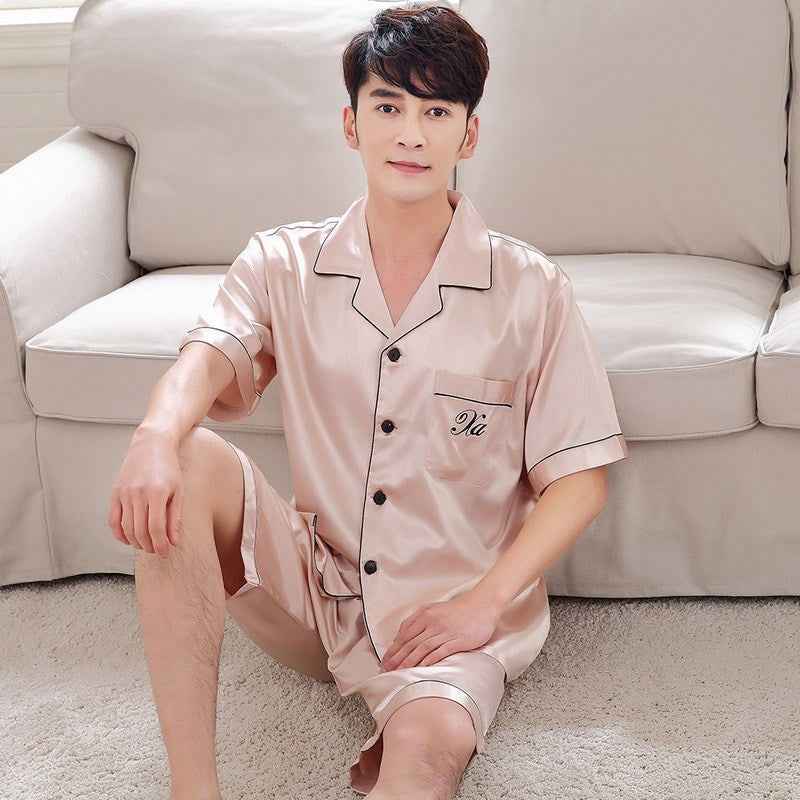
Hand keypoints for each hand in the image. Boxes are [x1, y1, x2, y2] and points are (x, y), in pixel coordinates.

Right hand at [107, 428, 183, 557]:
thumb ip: (175, 517)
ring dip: (135, 542)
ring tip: (146, 545)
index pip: (156, 528)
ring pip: (126, 528)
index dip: (160, 544)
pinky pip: (113, 520)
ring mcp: (124, 493)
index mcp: (157, 492)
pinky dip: (119, 534)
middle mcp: (138, 493)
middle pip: (140, 531)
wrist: (151, 444)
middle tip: (156, 550)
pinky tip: (129, 539)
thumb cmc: (169, 468)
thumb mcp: (178, 490)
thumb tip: (173, 542)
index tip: (164, 552)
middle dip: (148, 546)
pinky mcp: (115, 493)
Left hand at [380, 591, 501, 671]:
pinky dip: (428, 661)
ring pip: (422, 648)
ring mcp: (445, 631)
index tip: (385, 659)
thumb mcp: (434, 608)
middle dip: (397, 657)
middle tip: (387, 669)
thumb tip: (402, 634)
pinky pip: (439, 652)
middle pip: (411, 642)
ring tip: (400, 672)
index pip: (404, 633)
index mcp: (425, 614)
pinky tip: (421, 669)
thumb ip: (418, 619)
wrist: (481, 606)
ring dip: (409, 661)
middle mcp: (433, 622)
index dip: (393, 648)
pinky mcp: (457, 640)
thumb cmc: (457, 609)